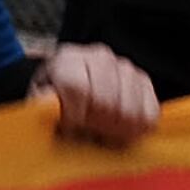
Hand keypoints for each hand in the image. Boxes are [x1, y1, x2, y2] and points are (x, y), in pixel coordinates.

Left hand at [31, 41, 157, 147]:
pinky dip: (135, 129)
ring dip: (115, 129)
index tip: (69, 127)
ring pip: (129, 110)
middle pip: (106, 102)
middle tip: (86, 132)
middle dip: (95, 125)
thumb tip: (51, 110)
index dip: (74, 115)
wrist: (72, 92)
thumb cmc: (55, 102)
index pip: (77, 87)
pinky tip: (119, 129)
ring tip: (101, 131)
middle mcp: (99, 57)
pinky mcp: (145, 83)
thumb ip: (44, 108)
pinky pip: (149, 115)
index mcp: (67, 59)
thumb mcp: (40, 105)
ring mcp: (125, 68)